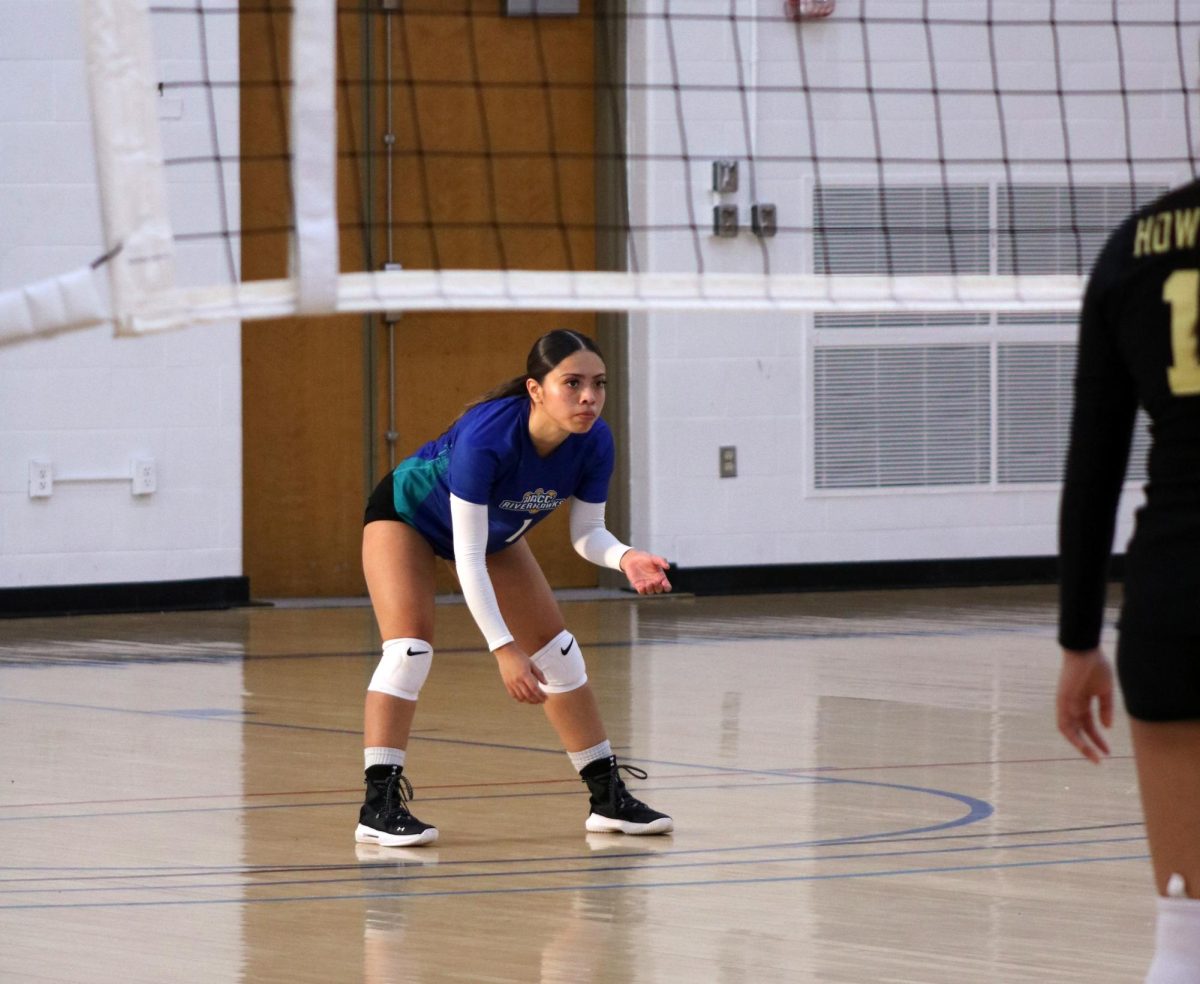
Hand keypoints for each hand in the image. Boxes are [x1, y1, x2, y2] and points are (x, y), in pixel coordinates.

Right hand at [494, 644, 547, 703]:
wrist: (506, 653)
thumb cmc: (520, 657)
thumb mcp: (532, 664)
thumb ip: (539, 674)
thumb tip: (546, 684)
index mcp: (525, 674)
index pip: (534, 689)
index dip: (541, 695)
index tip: (546, 698)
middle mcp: (517, 680)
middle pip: (528, 695)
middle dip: (537, 700)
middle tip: (542, 701)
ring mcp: (511, 683)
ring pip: (521, 697)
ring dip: (529, 701)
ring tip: (535, 701)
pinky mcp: (507, 684)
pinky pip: (513, 695)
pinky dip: (520, 699)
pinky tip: (525, 699)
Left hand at [619, 549, 671, 594]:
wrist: (632, 559)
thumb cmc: (645, 558)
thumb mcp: (654, 558)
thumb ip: (661, 561)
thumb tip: (668, 567)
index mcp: (660, 577)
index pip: (667, 586)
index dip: (667, 587)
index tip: (664, 584)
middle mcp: (655, 582)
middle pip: (659, 590)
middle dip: (658, 588)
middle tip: (655, 582)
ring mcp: (647, 585)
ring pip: (651, 592)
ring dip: (650, 589)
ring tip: (649, 583)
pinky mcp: (639, 586)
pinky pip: (642, 592)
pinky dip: (642, 591)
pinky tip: (642, 586)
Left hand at [1056, 647, 1113, 763]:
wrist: (1087, 650)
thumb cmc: (1096, 666)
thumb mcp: (1105, 691)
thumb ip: (1106, 709)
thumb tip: (1107, 727)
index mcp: (1084, 703)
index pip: (1089, 727)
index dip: (1098, 740)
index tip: (1108, 753)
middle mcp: (1073, 705)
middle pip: (1078, 731)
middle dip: (1088, 747)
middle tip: (1099, 761)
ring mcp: (1066, 703)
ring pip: (1068, 729)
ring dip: (1079, 744)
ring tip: (1091, 756)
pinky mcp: (1062, 699)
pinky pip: (1063, 720)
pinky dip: (1071, 731)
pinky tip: (1082, 741)